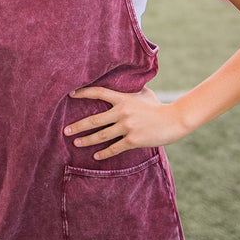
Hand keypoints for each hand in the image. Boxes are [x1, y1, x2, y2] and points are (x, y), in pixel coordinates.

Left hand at [64, 86, 189, 160]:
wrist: (174, 120)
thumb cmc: (157, 106)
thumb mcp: (143, 93)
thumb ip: (130, 91)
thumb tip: (122, 83)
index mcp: (123, 98)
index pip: (99, 93)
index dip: (83, 93)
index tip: (71, 94)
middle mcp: (122, 112)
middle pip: (94, 120)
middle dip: (78, 126)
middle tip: (65, 131)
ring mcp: (127, 127)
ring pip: (101, 135)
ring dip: (87, 141)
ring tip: (76, 143)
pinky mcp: (133, 140)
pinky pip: (114, 148)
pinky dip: (105, 153)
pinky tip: (96, 156)